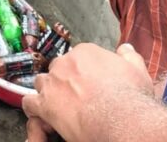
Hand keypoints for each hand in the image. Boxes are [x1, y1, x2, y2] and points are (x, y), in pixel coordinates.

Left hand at [22, 44, 152, 141]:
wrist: (121, 118)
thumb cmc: (131, 96)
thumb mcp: (136, 70)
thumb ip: (128, 56)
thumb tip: (124, 48)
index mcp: (85, 52)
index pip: (76, 58)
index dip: (81, 73)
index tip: (87, 84)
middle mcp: (65, 63)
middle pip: (58, 69)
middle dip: (63, 81)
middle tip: (75, 97)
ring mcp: (53, 82)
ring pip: (42, 83)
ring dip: (48, 93)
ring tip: (59, 106)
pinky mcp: (45, 103)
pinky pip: (30, 103)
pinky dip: (33, 108)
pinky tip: (40, 114)